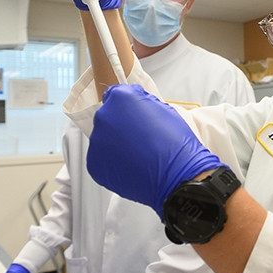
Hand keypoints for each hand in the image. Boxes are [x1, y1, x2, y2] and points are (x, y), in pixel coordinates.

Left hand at [86, 85, 224, 217]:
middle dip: (120, 126)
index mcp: (120, 99)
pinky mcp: (95, 164)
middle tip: (140, 139)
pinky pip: (102, 160)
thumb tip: (134, 104)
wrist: (177, 176)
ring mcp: (97, 142)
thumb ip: (141, 102)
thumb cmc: (175, 144)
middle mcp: (104, 117)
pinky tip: (131, 166)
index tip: (134, 117)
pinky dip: (113, 163)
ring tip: (138, 155)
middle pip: (108, 118)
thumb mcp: (164, 109)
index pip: (114, 96)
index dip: (126, 108)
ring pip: (104, 140)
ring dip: (116, 145)